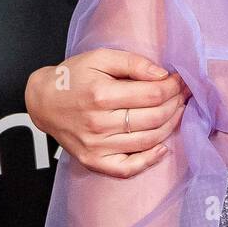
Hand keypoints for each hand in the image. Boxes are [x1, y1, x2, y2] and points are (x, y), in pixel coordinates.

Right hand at [24, 48, 189, 177]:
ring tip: (177, 111)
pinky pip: (128, 168)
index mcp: (101, 95)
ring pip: (148, 140)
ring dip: (171, 125)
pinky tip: (163, 147)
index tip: (181, 80)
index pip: (153, 94)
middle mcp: (98, 123)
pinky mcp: (93, 161)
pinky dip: (150, 160)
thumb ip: (133, 63)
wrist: (43, 101)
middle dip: (176, 103)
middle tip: (183, 94)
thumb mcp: (100, 58)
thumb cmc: (73, 77)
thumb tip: (163, 75)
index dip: (174, 87)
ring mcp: (96, 146)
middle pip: (154, 118)